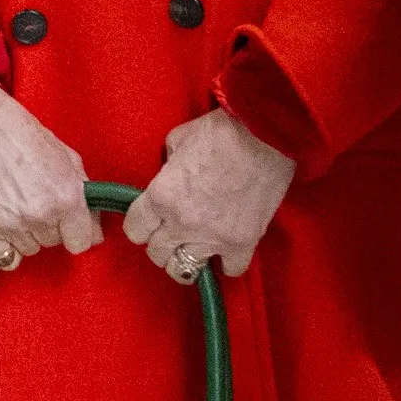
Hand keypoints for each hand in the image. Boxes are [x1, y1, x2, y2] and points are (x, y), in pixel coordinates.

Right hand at [0, 81, 100, 267]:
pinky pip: (5, 258)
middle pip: (53, 242)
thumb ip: (84, 197)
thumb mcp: (65, 157)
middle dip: (48, 225)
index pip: (81, 242)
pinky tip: (2, 223)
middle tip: (33, 198)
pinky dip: (5, 247)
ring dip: (25, 233)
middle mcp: (40, 214)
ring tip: (13, 204)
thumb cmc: (21, 134)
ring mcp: (9, 224)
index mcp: (65, 196)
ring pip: (29, 249)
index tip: (66, 221)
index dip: (75, 231)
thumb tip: (96, 234)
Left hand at [125, 108, 296, 281]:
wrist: (266, 137)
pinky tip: (227, 250)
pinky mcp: (243, 243)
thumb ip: (167, 166)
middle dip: (160, 244)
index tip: (148, 222)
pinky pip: (229, 269)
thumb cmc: (221, 131)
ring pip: (184, 269)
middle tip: (171, 235)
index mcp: (160, 196)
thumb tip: (169, 176)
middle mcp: (181, 223)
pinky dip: (227, 262)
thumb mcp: (178, 140)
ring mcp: (212, 237)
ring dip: (186, 259)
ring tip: (193, 249)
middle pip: (156, 254)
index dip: (139, 226)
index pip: (134, 230)